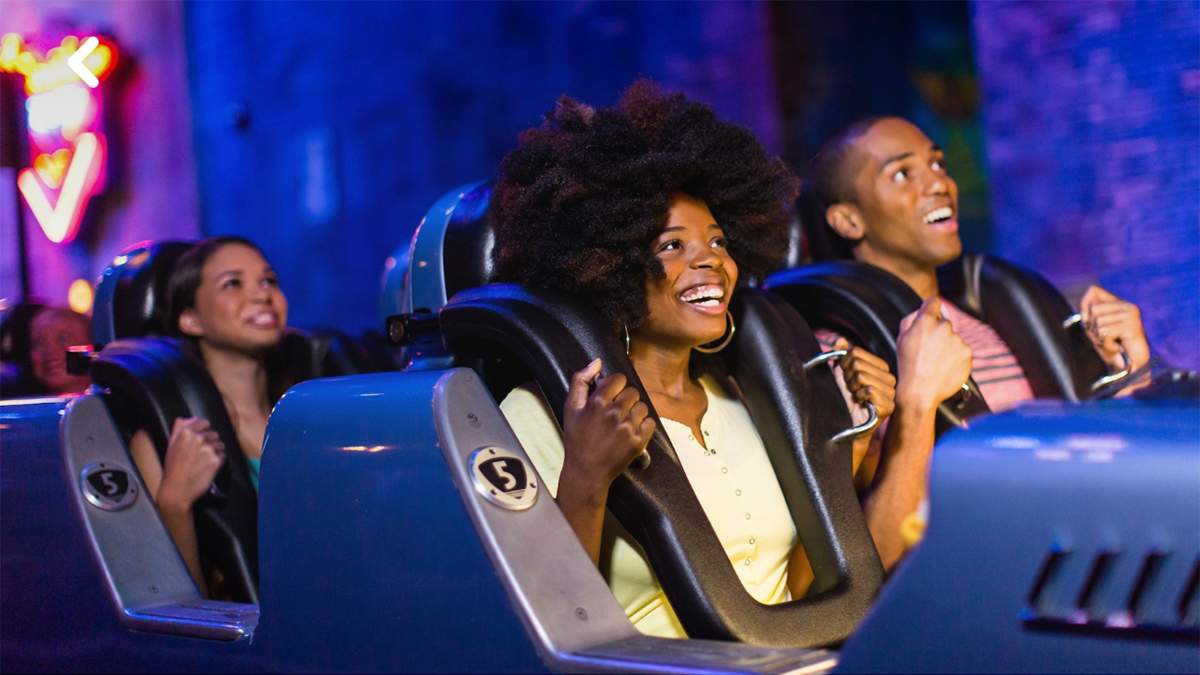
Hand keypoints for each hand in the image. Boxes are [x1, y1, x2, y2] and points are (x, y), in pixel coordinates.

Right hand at [156, 417, 224, 511]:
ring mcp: (208, 449)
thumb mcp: (171, 446)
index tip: (202, 436)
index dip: (204, 430)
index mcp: (186, 432)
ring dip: (215, 451)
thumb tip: (185, 418)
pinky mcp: (216, 460)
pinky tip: (208, 467)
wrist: (176, 489)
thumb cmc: (172, 469)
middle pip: (214, 434)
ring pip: (220, 444)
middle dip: (210, 442)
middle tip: (201, 454)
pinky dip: (218, 460)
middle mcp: (199, 438)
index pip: (204, 422)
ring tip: (204, 461)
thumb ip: (178, 430)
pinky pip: (223, 455)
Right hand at [561, 358, 654, 488]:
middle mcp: (614, 413)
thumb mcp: (571, 408)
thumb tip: (597, 362)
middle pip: (632, 392)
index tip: (611, 395)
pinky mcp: (638, 442)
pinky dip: (643, 426)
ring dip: (634, 412)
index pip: (619, 379)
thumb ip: (580, 381)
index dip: (616, 385)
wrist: (586, 471)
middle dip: (625, 399)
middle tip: (616, 411)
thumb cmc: (577, 439)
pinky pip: (650, 423)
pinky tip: (631, 432)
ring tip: (623, 423)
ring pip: (642, 407)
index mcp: (597, 403)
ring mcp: (628, 428)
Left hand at [833, 337, 895, 421]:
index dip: (844, 365)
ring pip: (862, 376)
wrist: (845, 424)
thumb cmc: (845, 400)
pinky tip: (861, 404)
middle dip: (847, 378)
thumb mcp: (841, 373)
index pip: (856, 352)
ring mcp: (891, 392)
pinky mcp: (889, 406)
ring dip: (852, 388)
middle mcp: (889, 378)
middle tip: (851, 390)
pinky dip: (859, 397)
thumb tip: (840, 340)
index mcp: (881, 368)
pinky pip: (869, 390)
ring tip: (856, 397)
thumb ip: (841, 354)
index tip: (846, 377)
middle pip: (858, 364)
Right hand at [895, 297, 972, 409]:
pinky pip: (962, 350)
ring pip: (954, 338)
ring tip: (936, 362)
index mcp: (925, 322)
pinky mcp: (967, 353)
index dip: (932, 306)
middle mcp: (944, 327)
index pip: (934, 302)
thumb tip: (921, 310)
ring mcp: (957, 340)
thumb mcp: (900, 339)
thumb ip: (910, 319)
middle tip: (930, 350)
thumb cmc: (908, 366)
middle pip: (944, 323)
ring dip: (948, 346)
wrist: (920, 391)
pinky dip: (956, 357)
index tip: (933, 311)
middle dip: (938, 333)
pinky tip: (945, 367)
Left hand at [1080, 285, 1149, 371]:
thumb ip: (1092, 315)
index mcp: (1120, 303)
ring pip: (1098, 323)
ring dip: (1100, 338)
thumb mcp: (1098, 328)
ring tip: (1112, 343)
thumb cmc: (1114, 346)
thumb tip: (1086, 308)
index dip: (1084, 304)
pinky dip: (1107, 344)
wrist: (1133, 365)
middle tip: (1104, 338)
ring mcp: (1132, 316)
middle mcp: (1128, 306)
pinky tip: (1117, 347)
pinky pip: (1106, 333)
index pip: (1094, 290)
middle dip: (1092, 328)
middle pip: (1094, 309)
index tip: (1086, 320)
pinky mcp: (1133, 327)